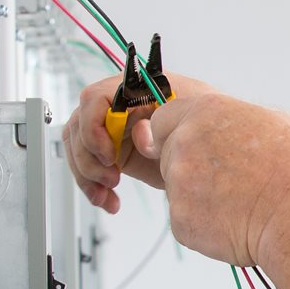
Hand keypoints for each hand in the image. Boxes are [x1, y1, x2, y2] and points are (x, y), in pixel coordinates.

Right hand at [61, 72, 210, 212]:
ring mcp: (112, 128)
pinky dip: (93, 186)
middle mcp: (118, 105)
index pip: (96, 98)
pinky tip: (107, 200)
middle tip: (111, 178)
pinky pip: (87, 166)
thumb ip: (163, 122)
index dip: (94, 126)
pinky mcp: (112, 151)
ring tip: (107, 194)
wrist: (211, 151)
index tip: (107, 155)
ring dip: (87, 175)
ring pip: (78, 147)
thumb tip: (139, 131)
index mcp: (137, 88)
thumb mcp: (191, 118)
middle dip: (89, 157)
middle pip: (80, 125)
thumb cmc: (207, 124)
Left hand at [140, 93, 289, 267]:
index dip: (175, 135)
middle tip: (233, 181)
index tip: (194, 150)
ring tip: (240, 202)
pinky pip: (185, 220)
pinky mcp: (180, 218)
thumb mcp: (261, 124)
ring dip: (200, 198)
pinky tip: (235, 221)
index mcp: (205, 112)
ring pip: (178, 190)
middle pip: (168, 157)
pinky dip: (205, 225)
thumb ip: (215, 122)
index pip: (162, 119)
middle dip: (192, 169)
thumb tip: (188, 131)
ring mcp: (179, 181)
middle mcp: (184, 142)